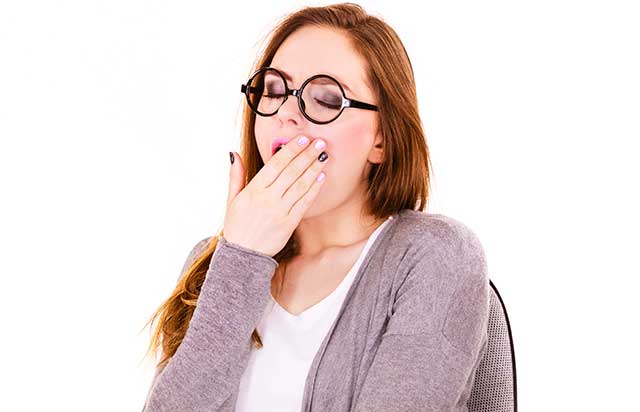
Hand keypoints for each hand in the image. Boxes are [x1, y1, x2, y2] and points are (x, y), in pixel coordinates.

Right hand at [223, 135, 328, 256]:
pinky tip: (321, 177)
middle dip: (307, 155)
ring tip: (324, 156)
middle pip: (291, 171)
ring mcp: (280, 211)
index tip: (302, 139)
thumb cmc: (237, 225)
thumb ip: (236, 175)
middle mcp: (268, 199)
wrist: (244, 255)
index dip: (291, 150)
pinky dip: (314, 189)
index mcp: (253, 190)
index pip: (276, 164)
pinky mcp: (290, 223)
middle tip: (319, 142)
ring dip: (314, 169)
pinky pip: (304, 202)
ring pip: (300, 185)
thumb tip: (234, 153)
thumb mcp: (232, 199)